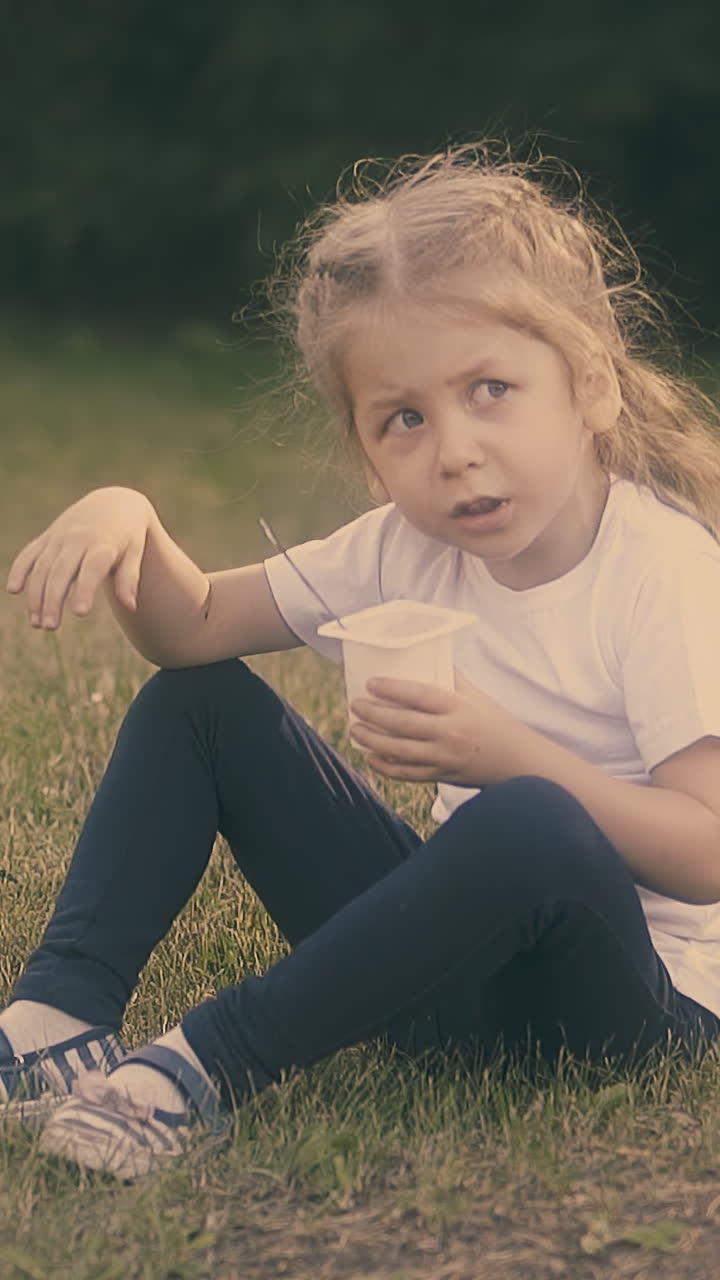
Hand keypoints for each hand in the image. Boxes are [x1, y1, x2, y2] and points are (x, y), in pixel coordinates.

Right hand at [6, 486, 153, 630]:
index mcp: (103, 543)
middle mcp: (77, 539)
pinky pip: (29, 554)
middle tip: (50, 627)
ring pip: (42, 567)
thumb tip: (131, 607)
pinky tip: (13, 590)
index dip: (85, 589)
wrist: (112, 502)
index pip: (92, 568)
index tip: (80, 613)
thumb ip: (130, 578)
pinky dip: (20, 570)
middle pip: (61, 571)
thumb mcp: (135, 552)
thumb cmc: (127, 535)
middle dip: (53, 599)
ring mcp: (59, 538)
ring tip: (37, 624)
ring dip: (36, 595)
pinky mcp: (47, 538)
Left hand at [349, 669, 530, 786]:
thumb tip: (429, 652)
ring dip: (373, 740)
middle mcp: (450, 732)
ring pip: (400, 751)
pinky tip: (371, 757)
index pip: (420, 695)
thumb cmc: (495, 723)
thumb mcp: (477, 696)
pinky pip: (408, 774)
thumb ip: (452, 677)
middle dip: (374, 714)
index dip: (393, 689)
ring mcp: (444, 757)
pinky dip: (386, 767)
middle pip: (403, 724)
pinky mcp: (442, 775)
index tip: (371, 683)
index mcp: (458, 707)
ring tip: (355, 730)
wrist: (517, 761)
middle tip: (356, 705)